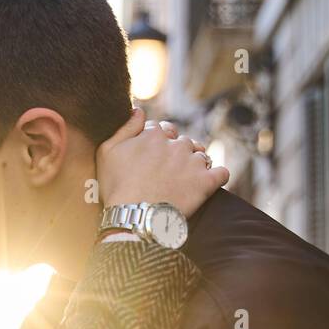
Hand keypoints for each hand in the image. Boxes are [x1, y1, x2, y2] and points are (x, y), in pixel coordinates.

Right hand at [96, 108, 229, 218]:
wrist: (135, 218)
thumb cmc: (116, 188)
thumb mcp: (107, 152)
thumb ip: (124, 127)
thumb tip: (139, 110)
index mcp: (153, 135)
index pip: (161, 130)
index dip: (156, 142)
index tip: (151, 158)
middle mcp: (176, 144)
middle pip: (182, 141)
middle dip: (176, 152)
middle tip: (167, 171)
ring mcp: (193, 162)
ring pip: (201, 154)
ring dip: (195, 163)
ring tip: (185, 179)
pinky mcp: (206, 182)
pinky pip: (221, 173)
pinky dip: (217, 176)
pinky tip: (208, 183)